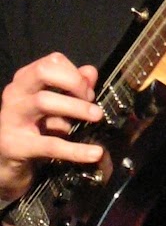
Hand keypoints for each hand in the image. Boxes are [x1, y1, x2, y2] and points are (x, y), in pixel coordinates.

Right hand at [0, 52, 103, 199]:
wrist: (6, 164)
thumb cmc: (34, 129)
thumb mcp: (56, 105)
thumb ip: (74, 86)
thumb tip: (90, 72)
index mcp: (24, 81)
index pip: (52, 62)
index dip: (75, 73)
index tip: (88, 90)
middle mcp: (14, 95)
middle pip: (43, 72)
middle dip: (73, 82)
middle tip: (91, 100)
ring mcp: (11, 119)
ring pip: (43, 101)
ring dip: (76, 108)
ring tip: (97, 117)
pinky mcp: (14, 146)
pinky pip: (49, 145)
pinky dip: (76, 150)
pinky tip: (95, 153)